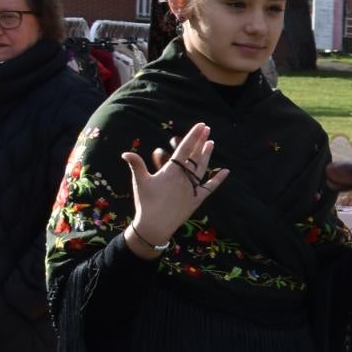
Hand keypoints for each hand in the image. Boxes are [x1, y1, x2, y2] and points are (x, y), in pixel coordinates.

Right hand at [119, 122, 229, 254]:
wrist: (155, 225)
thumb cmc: (145, 202)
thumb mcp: (140, 182)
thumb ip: (136, 165)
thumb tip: (126, 152)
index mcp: (171, 171)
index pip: (184, 149)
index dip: (193, 136)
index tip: (200, 126)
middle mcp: (184, 177)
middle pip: (195, 156)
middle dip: (201, 141)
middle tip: (207, 129)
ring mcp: (193, 188)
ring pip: (202, 168)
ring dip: (207, 155)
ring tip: (212, 143)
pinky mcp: (198, 199)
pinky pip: (210, 187)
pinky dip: (219, 179)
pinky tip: (226, 171)